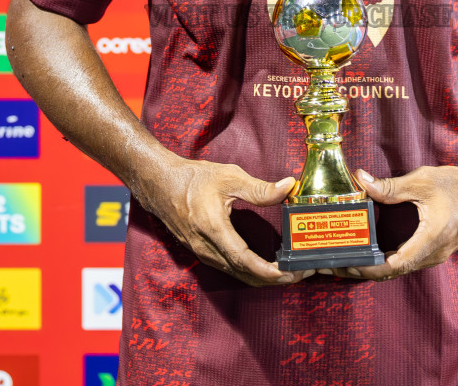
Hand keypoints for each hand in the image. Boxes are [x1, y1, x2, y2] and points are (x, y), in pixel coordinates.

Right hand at [138, 156, 313, 286]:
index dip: (267, 271)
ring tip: (286, 273)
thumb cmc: (192, 179)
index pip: (243, 259)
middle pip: (243, 273)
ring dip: (261, 277)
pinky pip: (228, 269)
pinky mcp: (201, 252)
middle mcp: (206, 247)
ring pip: (235, 274)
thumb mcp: (229, 177)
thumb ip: (260, 188)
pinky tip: (263, 267)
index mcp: (213, 229)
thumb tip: (288, 187)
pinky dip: (248, 272)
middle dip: (272, 278)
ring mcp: (202, 253)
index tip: (287, 273)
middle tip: (298, 275)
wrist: (159, 184)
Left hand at [323, 165, 457, 280]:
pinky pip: (410, 262)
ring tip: (350, 260)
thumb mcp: (422, 181)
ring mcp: (438, 254)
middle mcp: (434, 253)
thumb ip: (391, 186)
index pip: (394, 264)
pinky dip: (390, 261)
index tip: (347, 264)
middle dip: (365, 270)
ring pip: (402, 269)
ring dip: (376, 267)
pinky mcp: (438, 250)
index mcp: (431, 239)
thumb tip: (361, 180)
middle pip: (394, 272)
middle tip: (338, 264)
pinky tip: (375, 253)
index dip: (368, 267)